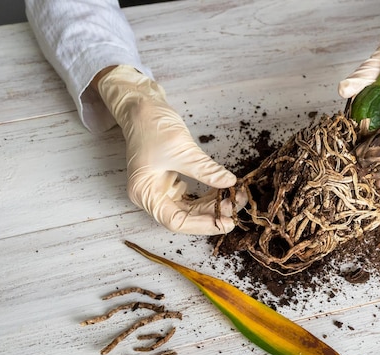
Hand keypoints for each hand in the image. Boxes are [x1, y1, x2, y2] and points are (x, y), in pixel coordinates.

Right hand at [96, 65, 244, 234]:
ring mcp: (159, 188)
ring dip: (211, 205)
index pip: (175, 221)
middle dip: (211, 214)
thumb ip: (206, 170)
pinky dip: (206, 195)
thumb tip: (230, 183)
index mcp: (145, 193)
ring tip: (235, 198)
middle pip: (184, 217)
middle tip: (237, 207)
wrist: (141, 105)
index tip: (226, 222)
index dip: (202, 225)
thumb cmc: (152, 125)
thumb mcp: (182, 150)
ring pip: (189, 207)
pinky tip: (223, 191)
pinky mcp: (168, 180)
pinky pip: (190, 196)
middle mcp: (150, 195)